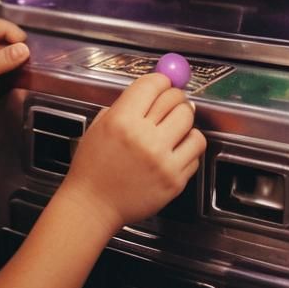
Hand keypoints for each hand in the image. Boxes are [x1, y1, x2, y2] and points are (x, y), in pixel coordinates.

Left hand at [0, 18, 29, 165]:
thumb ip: (0, 60)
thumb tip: (24, 49)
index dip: (6, 30)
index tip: (22, 41)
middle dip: (13, 46)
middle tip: (27, 56)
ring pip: (4, 58)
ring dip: (16, 61)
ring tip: (27, 66)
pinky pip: (7, 75)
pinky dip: (15, 75)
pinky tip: (22, 78)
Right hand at [59, 73, 205, 237]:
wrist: (93, 207)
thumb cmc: (93, 167)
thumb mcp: (101, 125)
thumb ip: (127, 105)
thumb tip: (157, 87)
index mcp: (121, 121)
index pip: (153, 84)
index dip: (161, 80)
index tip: (163, 84)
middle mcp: (144, 138)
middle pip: (175, 99)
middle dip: (174, 97)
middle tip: (171, 103)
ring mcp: (162, 160)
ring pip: (190, 121)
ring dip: (183, 120)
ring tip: (174, 126)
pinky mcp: (175, 180)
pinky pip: (195, 150)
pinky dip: (188, 146)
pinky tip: (175, 148)